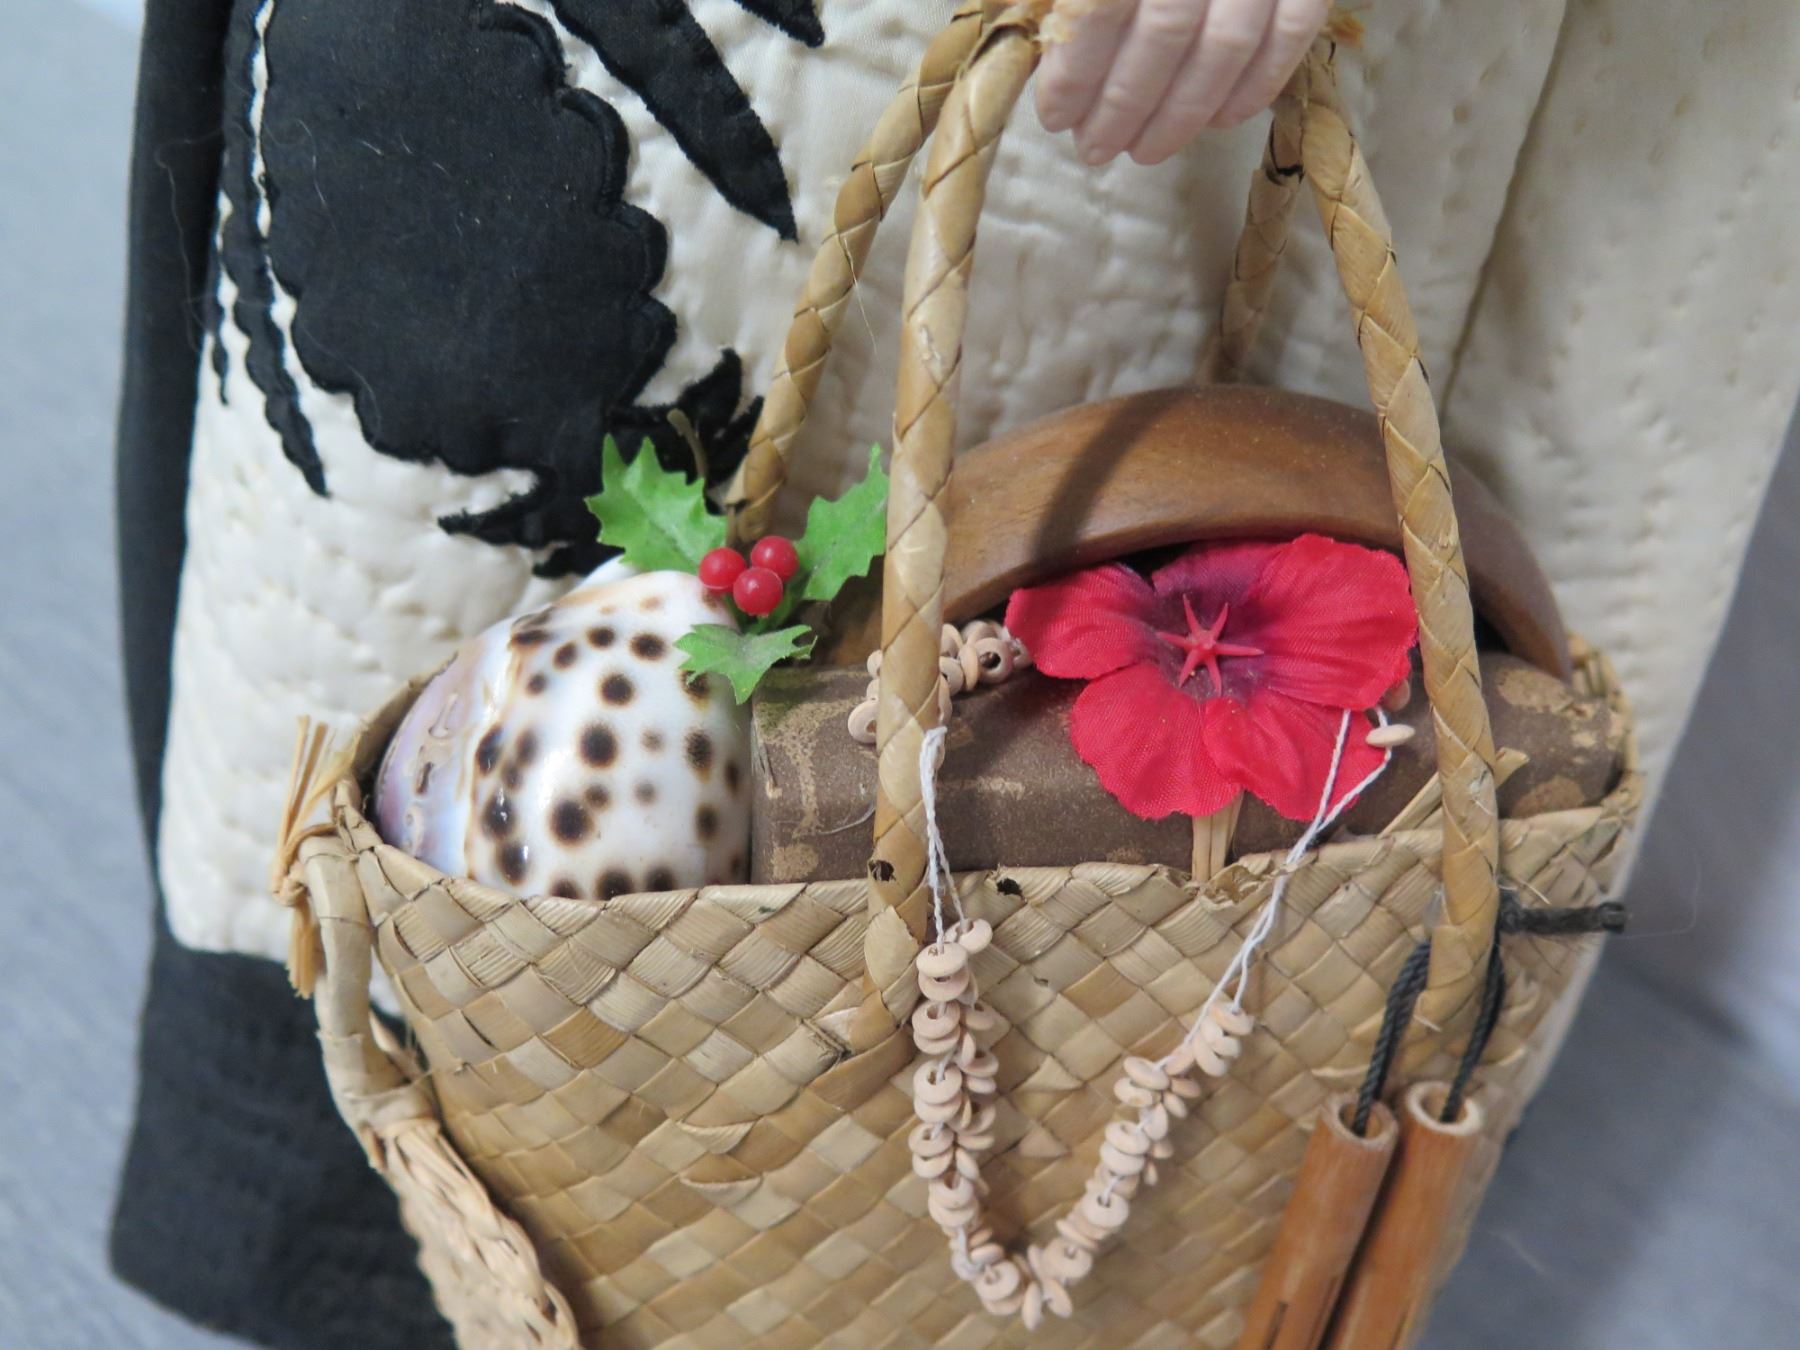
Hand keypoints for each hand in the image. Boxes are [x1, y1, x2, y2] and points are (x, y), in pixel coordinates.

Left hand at [1037, 0, 1331, 165]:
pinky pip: (1290, 35)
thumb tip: (1042, 33)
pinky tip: (1217, 121)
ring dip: (1181, 115)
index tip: (1056, 116)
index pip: (1102, 6)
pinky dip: (1255, 88)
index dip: (1076, 70)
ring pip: (1224, 48)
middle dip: (1123, 107)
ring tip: (1144, 150)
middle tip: (1094, 149)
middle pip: (1164, 35)